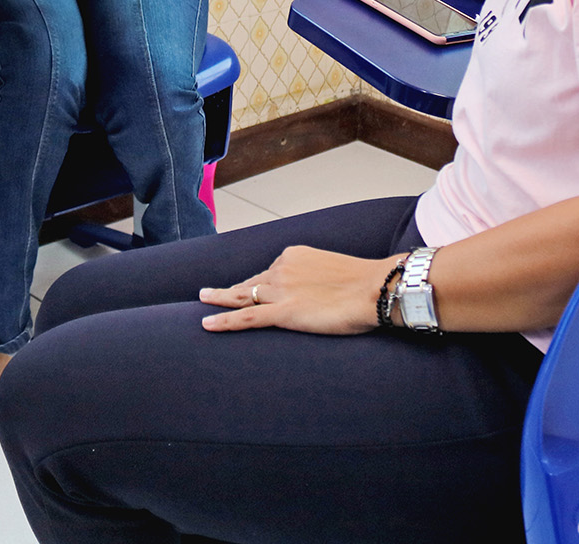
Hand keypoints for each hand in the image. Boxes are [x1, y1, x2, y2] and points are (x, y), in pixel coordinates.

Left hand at [198, 246, 393, 335]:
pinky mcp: (283, 312)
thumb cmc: (365, 282)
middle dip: (231, 289)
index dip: (257, 283)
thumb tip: (320, 290)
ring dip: (219, 298)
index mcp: (294, 255)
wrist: (375, 288)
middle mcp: (282, 268)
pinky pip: (246, 317)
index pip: (269, 272)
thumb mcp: (335, 270)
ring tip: (203, 299)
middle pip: (250, 282)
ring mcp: (280, 290)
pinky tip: (207, 324)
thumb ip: (319, 277)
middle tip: (209, 292)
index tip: (249, 290)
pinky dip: (224, 320)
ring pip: (241, 296)